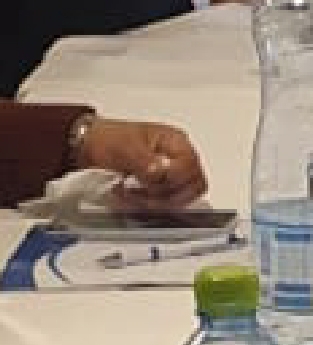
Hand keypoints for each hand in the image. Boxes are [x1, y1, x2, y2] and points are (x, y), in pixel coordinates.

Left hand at [81, 118, 207, 205]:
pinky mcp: (161, 186)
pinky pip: (167, 202)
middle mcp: (180, 158)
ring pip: (182, 197)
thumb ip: (144, 160)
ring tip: (130, 196)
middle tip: (139, 194)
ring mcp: (172, 173)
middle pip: (193, 186)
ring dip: (156, 202)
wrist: (88, 145)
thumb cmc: (107, 139)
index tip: (146, 181)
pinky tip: (131, 199)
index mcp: (177, 142)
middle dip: (166, 196)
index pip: (192, 167)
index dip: (171, 179)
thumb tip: (160, 173)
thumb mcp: (124, 146)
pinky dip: (149, 205)